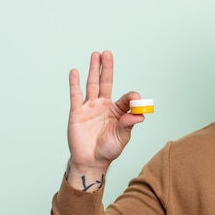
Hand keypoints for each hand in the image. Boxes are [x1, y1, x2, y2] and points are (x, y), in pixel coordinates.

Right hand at [67, 51, 143, 176]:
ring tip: (96, 55)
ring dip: (94, 70)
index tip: (135, 97)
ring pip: (92, 85)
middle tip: (107, 53)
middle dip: (107, 68)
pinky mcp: (77, 112)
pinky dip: (74, 83)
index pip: (125, 98)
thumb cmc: (108, 149)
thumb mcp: (122, 137)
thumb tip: (140, 115)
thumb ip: (128, 125)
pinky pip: (76, 95)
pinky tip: (75, 71)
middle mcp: (104, 105)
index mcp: (118, 111)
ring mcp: (90, 107)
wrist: (91, 161)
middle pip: (106, 83)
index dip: (131, 96)